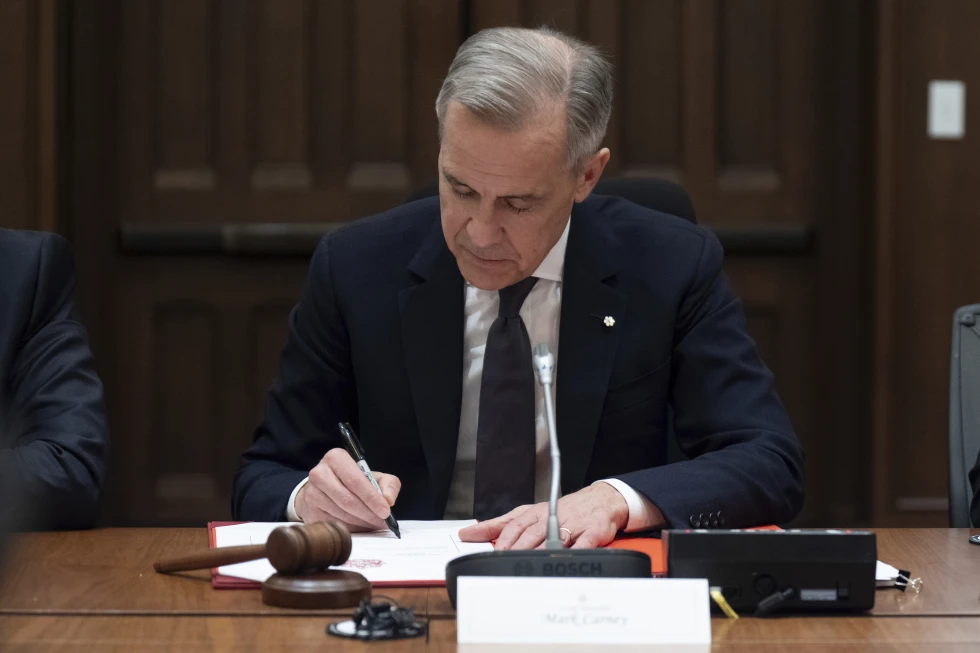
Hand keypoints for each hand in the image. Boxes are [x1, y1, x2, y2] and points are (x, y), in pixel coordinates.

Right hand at [295, 448, 400, 531]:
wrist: (324, 487)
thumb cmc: (352, 480)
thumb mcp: (373, 476)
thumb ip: (388, 484)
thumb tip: (388, 500)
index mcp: (336, 458)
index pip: (355, 481)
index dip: (372, 498)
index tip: (385, 511)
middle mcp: (319, 473)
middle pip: (347, 499)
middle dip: (368, 513)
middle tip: (382, 521)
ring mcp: (312, 493)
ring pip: (340, 514)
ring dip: (361, 522)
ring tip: (373, 523)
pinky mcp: (310, 511)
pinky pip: (333, 524)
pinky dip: (351, 527)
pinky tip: (360, 525)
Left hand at [458, 483, 629, 549]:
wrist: (600, 500)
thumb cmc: (563, 508)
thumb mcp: (530, 512)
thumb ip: (501, 524)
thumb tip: (472, 532)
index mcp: (536, 513)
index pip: (515, 524)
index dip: (502, 538)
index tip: (491, 550)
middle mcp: (552, 516)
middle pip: (532, 533)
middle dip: (518, 547)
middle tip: (506, 560)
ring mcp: (573, 524)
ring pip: (555, 537)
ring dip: (541, 550)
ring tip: (529, 563)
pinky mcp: (593, 531)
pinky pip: (584, 543)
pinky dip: (576, 551)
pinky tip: (567, 559)